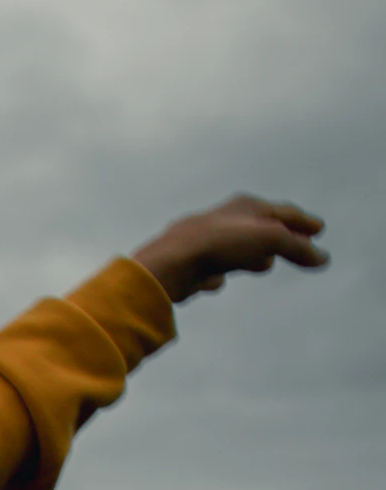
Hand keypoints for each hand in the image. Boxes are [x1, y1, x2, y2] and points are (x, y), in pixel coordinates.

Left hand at [129, 194, 328, 304]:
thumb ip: (297, 248)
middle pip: (260, 229)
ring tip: (264, 264)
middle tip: (296, 245)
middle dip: (279, 237)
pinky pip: (212, 269)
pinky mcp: (190, 265)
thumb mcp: (269, 240)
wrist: (168, 264)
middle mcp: (224, 219)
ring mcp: (205, 242)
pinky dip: (218, 274)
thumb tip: (322, 258)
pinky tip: (213, 282)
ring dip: (251, 256)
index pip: (283, 213)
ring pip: (236, 249)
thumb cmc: (218, 244)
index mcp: (245, 206)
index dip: (303, 223)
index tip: (318, 229)